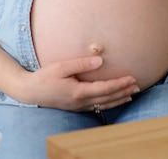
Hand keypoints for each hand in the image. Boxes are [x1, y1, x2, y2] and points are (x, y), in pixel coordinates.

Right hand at [21, 56, 139, 111]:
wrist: (29, 92)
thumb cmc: (44, 77)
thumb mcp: (61, 67)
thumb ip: (81, 63)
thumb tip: (100, 60)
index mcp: (78, 92)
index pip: (105, 89)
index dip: (120, 84)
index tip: (132, 78)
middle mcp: (80, 102)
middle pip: (108, 98)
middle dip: (124, 92)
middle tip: (138, 85)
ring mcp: (78, 106)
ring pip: (104, 105)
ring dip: (119, 99)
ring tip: (132, 94)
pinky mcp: (76, 107)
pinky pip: (97, 107)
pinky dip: (109, 104)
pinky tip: (114, 101)